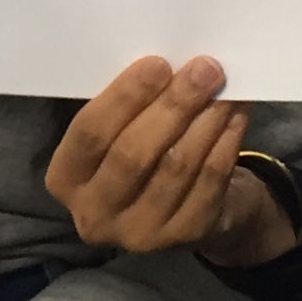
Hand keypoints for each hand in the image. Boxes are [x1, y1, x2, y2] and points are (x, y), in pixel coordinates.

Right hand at [46, 55, 275, 258]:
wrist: (177, 205)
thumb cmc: (135, 148)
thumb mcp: (115, 130)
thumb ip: (125, 106)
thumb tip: (166, 63)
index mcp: (66, 177)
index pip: (90, 134)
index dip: (123, 98)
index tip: (158, 64)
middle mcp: (95, 213)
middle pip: (133, 154)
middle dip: (173, 106)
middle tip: (204, 69)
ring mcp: (140, 233)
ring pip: (176, 167)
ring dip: (205, 121)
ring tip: (223, 87)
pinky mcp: (184, 238)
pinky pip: (208, 184)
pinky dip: (225, 145)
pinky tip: (235, 115)